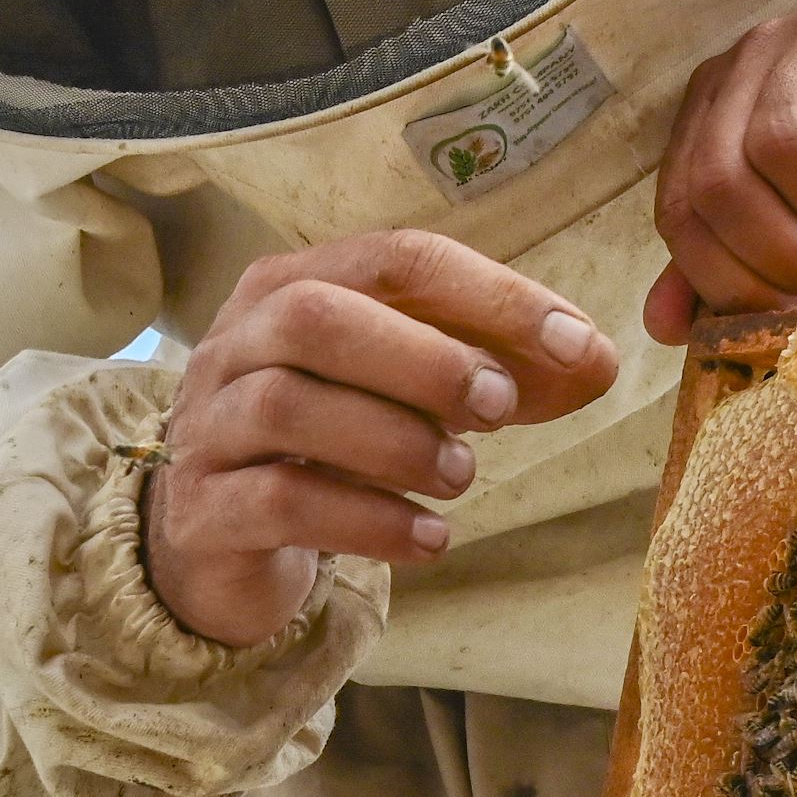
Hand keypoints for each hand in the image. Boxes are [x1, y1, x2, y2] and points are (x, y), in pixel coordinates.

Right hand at [146, 231, 622, 646]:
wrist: (219, 536)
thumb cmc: (329, 442)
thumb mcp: (408, 392)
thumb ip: (498, 369)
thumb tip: (594, 361)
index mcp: (292, 284)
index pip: (393, 259)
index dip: (492, 296)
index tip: (577, 342)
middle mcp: (236, 343)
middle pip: (315, 318)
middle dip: (424, 358)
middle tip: (500, 407)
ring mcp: (209, 426)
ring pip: (288, 406)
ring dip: (396, 441)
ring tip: (462, 475)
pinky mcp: (202, 511)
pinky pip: (278, 502)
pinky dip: (368, 520)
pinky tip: (429, 537)